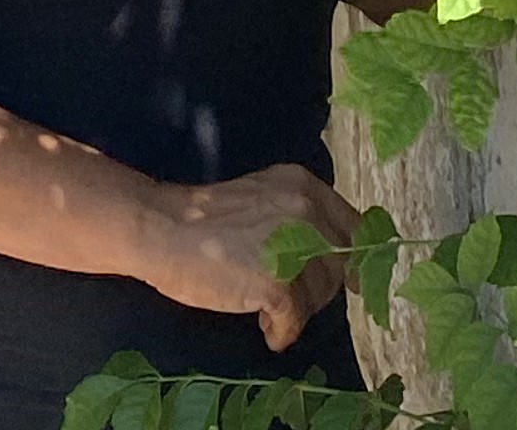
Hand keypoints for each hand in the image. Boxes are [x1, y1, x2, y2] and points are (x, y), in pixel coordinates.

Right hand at [140, 162, 356, 350]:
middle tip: (288, 297)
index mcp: (303, 185)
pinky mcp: (280, 283)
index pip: (356, 228)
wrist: (160, 229)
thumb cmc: (203, 220)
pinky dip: (283, 331)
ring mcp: (296, 246)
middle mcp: (307, 210)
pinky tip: (267, 331)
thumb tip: (333, 260)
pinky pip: (296, 319)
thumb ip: (298, 220)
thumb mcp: (263, 203)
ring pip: (321, 293)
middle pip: (340, 264)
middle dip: (319, 288)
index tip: (351, 281)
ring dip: (298, 310)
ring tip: (267, 312)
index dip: (354, 258)